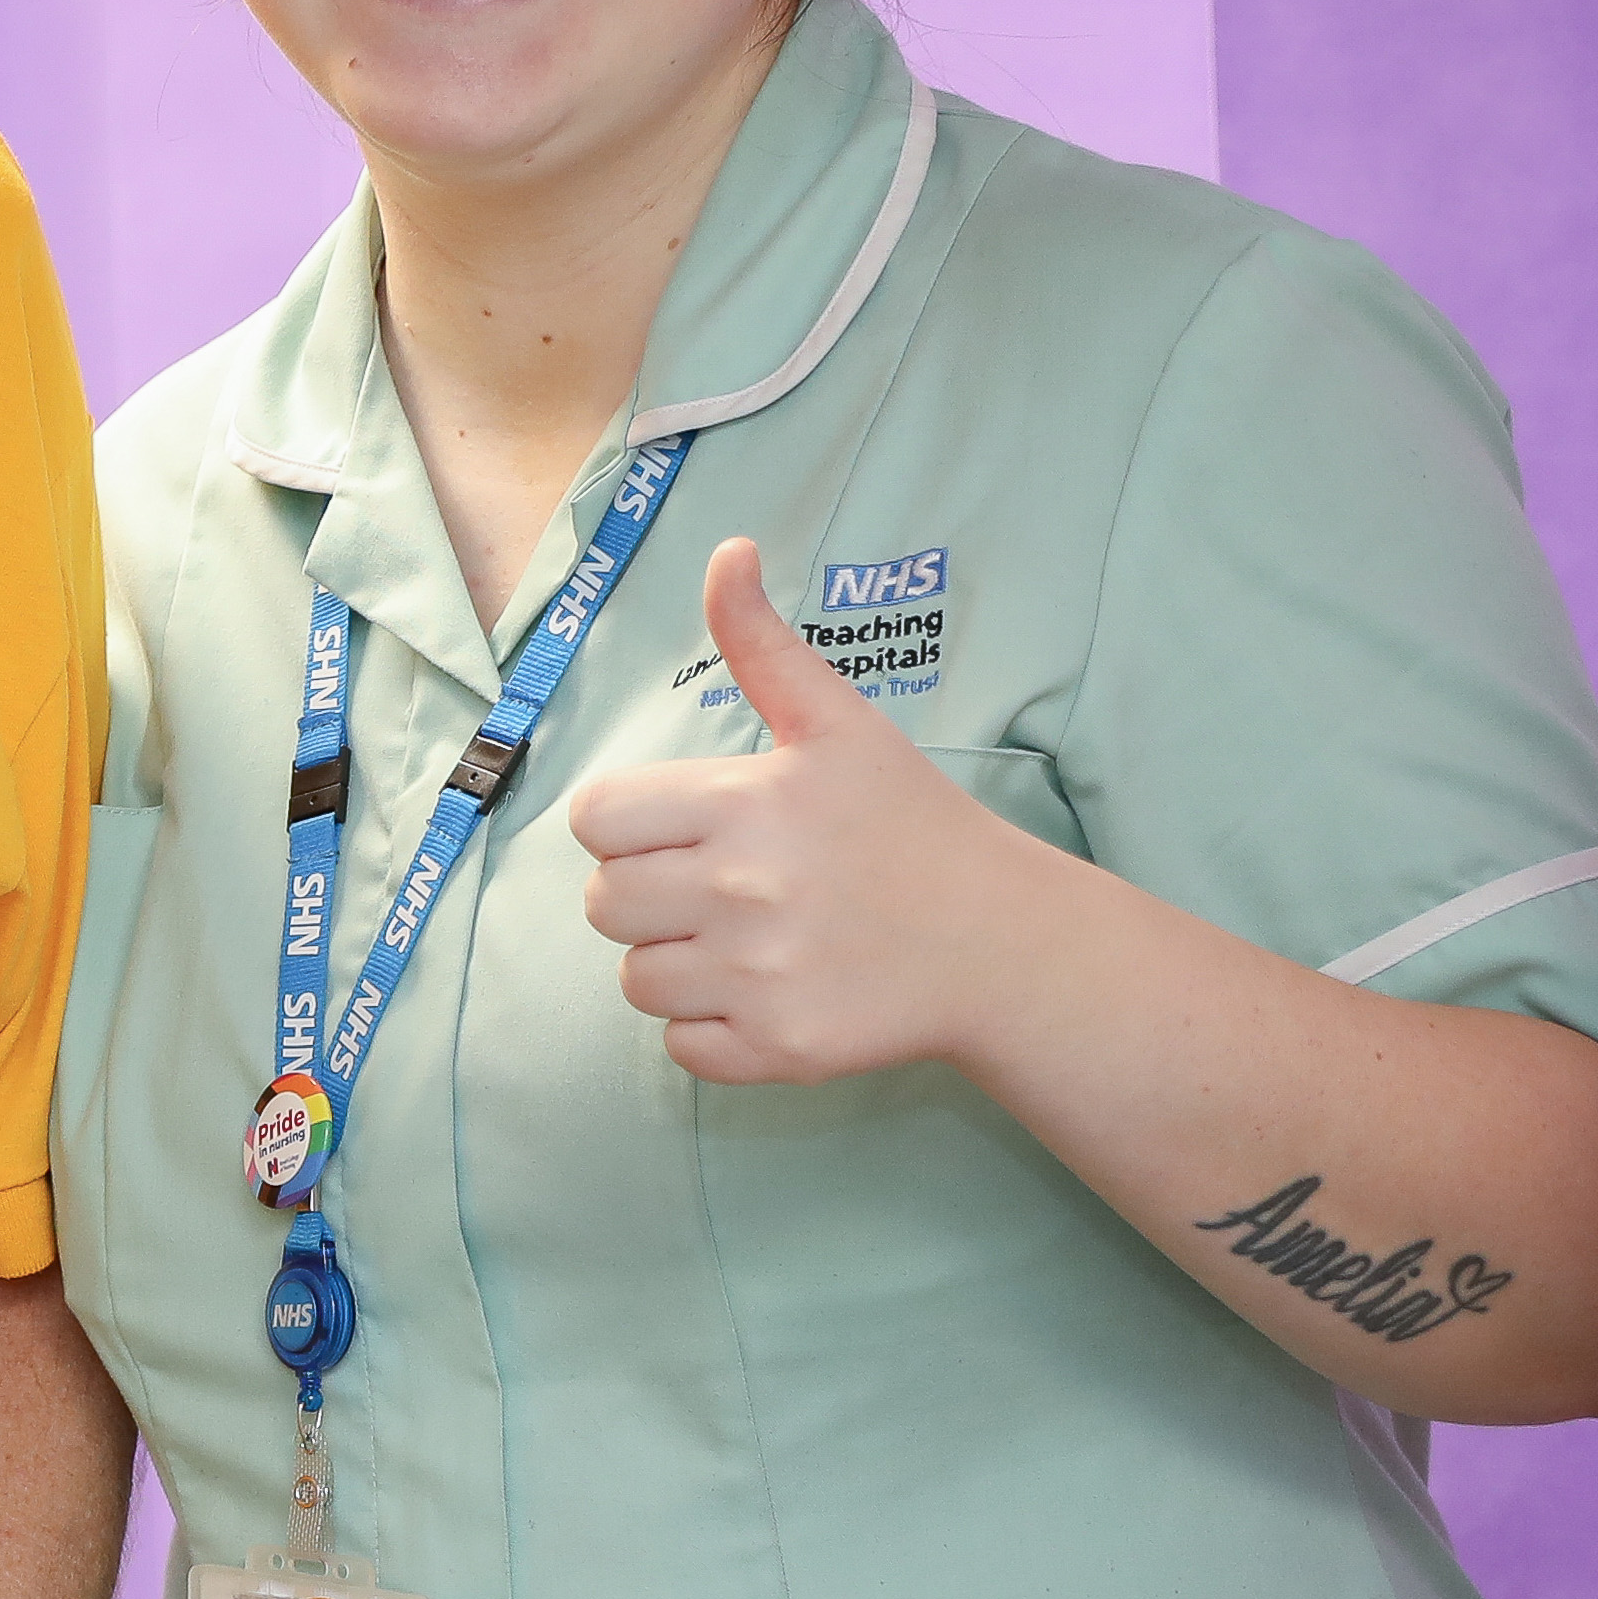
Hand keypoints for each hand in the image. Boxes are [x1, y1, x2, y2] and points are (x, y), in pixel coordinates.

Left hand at [561, 540, 1057, 1088]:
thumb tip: (728, 550)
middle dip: (647, 893)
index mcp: (744, 802)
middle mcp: (742, 890)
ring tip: (746, 940)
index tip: (685, 829)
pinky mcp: (779, 1048)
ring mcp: (759, 975)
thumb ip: (762, 644)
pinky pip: (680, 1046)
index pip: (596, 819)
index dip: (628, 825)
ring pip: (635, 979)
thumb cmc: (910, 823)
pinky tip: (768, 991)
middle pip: (603, 902)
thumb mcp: (838, 723)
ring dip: (675, 963)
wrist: (1002, 941)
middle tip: (718, 887)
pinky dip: (711, 1029)